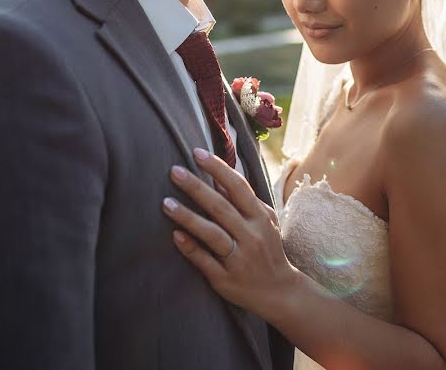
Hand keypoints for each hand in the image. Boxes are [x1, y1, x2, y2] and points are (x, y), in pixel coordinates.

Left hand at [162, 148, 299, 317]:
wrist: (279, 291)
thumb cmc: (268, 250)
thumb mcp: (264, 222)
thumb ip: (245, 201)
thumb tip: (219, 180)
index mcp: (260, 218)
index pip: (239, 187)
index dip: (218, 169)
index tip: (197, 153)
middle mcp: (251, 236)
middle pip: (221, 207)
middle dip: (196, 187)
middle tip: (174, 171)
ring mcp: (239, 258)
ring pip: (212, 234)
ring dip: (188, 217)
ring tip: (166, 203)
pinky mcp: (226, 279)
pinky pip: (205, 261)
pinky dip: (191, 248)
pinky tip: (175, 235)